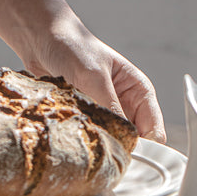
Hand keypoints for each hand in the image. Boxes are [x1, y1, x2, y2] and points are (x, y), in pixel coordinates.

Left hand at [23, 8, 165, 142]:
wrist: (42, 38)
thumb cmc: (74, 47)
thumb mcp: (94, 76)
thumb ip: (110, 106)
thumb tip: (121, 138)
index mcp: (139, 90)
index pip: (154, 128)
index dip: (147, 147)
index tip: (130, 157)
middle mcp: (125, 104)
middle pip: (134, 140)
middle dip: (123, 149)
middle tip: (107, 156)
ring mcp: (105, 111)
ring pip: (113, 140)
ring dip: (103, 145)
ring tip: (90, 143)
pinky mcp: (86, 116)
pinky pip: (92, 136)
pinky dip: (87, 140)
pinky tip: (76, 138)